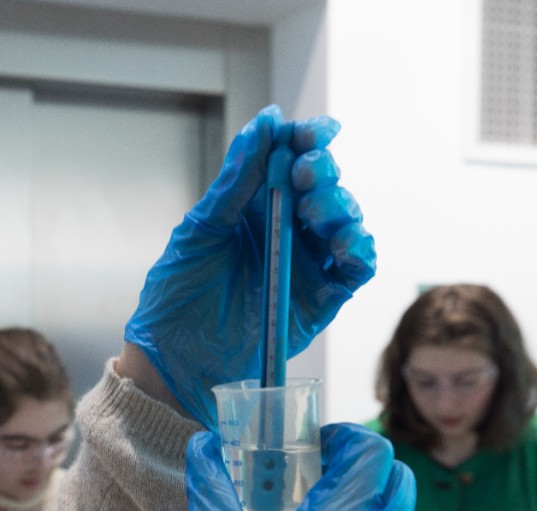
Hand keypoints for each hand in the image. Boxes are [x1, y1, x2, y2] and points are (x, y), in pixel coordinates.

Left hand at [123, 105, 374, 428]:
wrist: (177, 359)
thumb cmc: (178, 297)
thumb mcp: (199, 232)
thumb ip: (235, 182)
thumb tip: (264, 124)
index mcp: (253, 206)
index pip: (290, 160)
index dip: (305, 140)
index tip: (308, 133)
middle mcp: (285, 229)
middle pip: (323, 185)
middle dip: (321, 171)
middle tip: (304, 175)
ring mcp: (306, 262)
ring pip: (344, 220)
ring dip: (339, 207)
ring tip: (316, 212)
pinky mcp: (322, 297)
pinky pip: (355, 267)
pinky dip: (359, 249)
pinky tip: (344, 244)